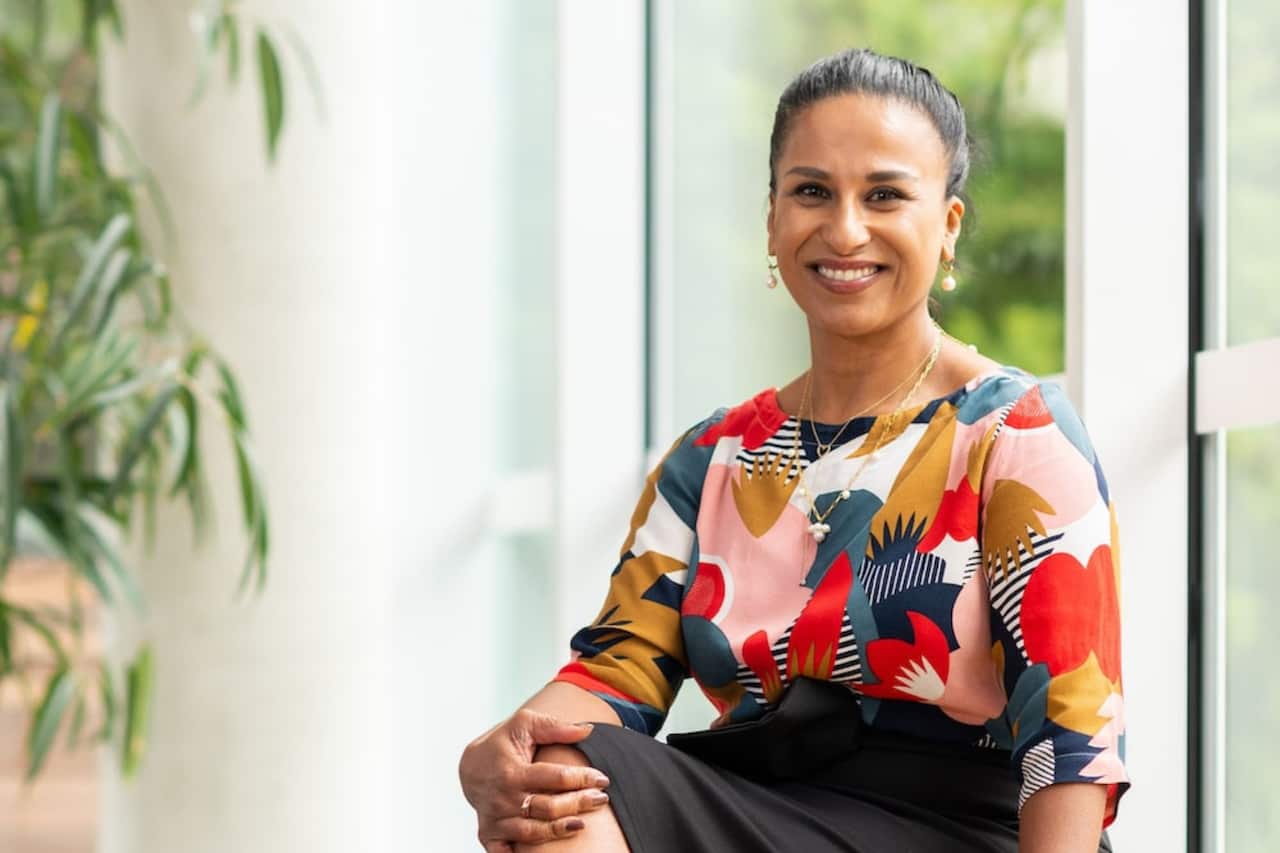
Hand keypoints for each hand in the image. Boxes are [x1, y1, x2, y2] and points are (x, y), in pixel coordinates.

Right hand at [459, 708, 611, 850]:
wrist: (470, 767)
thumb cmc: (502, 744)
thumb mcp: (524, 725)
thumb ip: (555, 727)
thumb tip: (588, 730)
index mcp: (512, 771)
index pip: (553, 778)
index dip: (582, 778)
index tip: (603, 779)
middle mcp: (503, 798)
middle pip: (547, 807)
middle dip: (578, 804)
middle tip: (601, 799)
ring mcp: (495, 820)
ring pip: (533, 833)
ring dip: (559, 830)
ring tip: (582, 824)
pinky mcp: (490, 835)